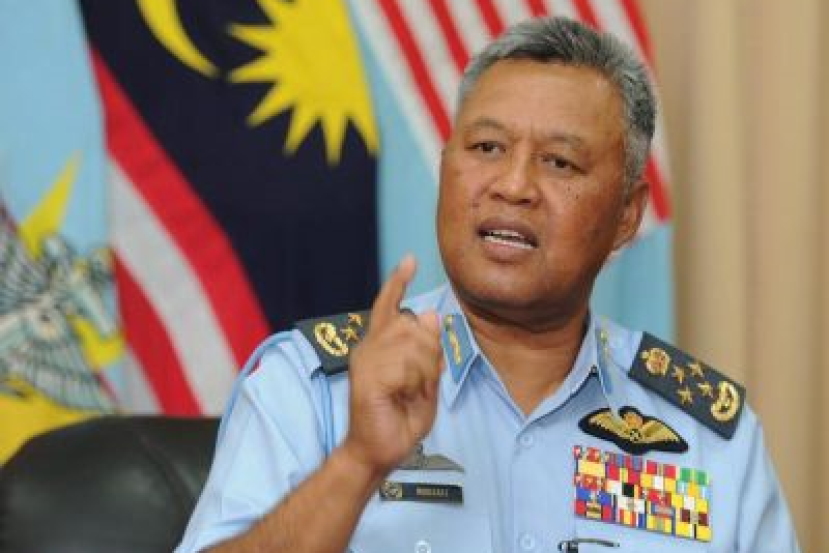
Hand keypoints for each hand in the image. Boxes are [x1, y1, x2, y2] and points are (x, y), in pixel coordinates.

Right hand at [340, 255, 443, 477]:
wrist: (379, 452)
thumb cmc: (400, 419)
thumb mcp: (425, 381)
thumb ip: (428, 350)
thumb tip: (428, 315)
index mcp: (380, 346)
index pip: (389, 307)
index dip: (398, 282)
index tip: (410, 260)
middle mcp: (368, 348)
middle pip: (413, 325)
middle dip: (430, 354)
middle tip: (420, 385)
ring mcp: (366, 361)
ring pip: (413, 345)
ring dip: (423, 373)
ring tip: (409, 393)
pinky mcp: (367, 378)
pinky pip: (407, 367)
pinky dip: (414, 384)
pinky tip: (401, 398)